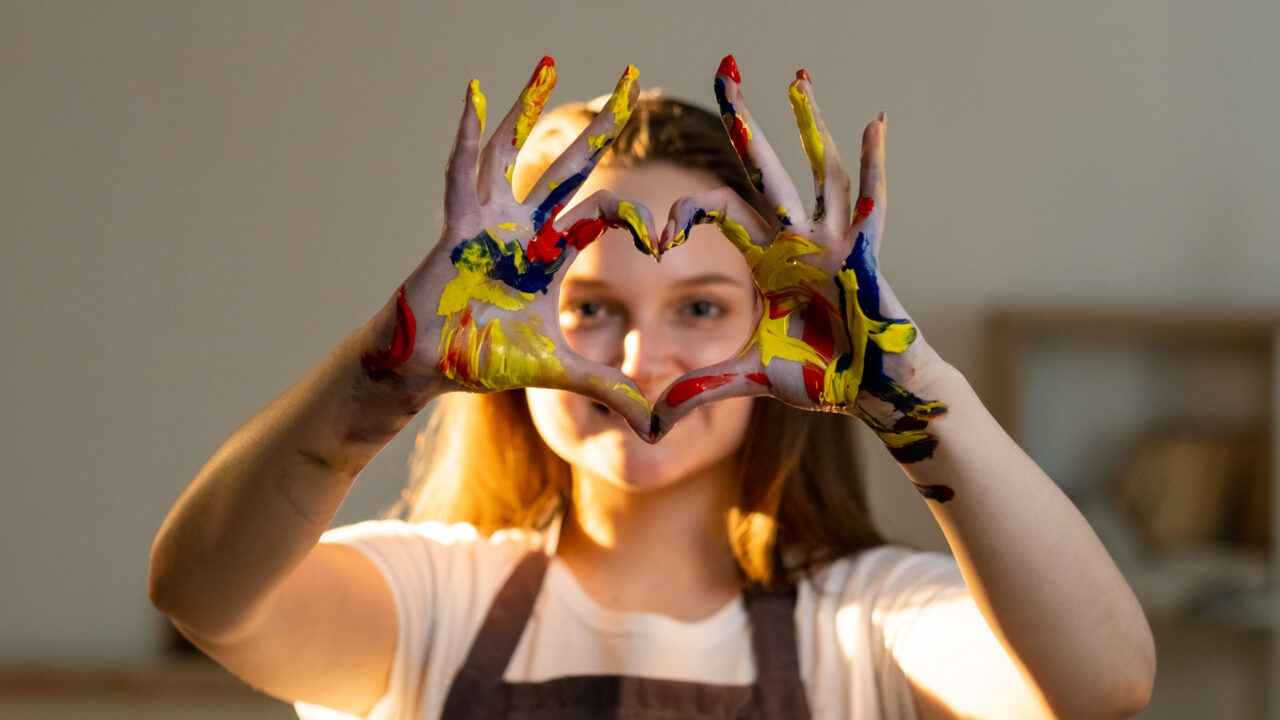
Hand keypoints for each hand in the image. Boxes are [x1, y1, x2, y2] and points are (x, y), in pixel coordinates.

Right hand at [360, 58, 658, 434]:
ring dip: (528, 111)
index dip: (630, 217)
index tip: (664, 231)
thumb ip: (608, 387)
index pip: (599, 215)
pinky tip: (473, 96)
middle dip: (601, 128)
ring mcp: (488, 221)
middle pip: (569, 166)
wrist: (428, 366)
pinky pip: (462, 173)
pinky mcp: (456, 227)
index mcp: (549, 254)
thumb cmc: (484, 356)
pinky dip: (465, 136)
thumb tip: (656, 424)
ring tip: (546, 67)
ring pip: (513, 153)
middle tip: (631, 85)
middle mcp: (523, 227)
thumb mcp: (559, 370)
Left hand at [651, 56, 946, 461]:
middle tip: (724, 70)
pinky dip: (873, 163)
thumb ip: (700, 387)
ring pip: (816, 170)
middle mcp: (795, 238)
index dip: (684, 213)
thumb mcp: (746, 377)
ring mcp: (832, 241)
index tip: (654, 234)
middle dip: (743, 121)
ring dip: (808, 124)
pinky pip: (868, 202)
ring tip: (797, 76)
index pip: (716, 210)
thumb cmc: (817, 376)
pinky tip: (875, 120)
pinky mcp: (863, 255)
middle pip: (762, 168)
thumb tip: (651, 423)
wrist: (869, 392)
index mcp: (765, 258)